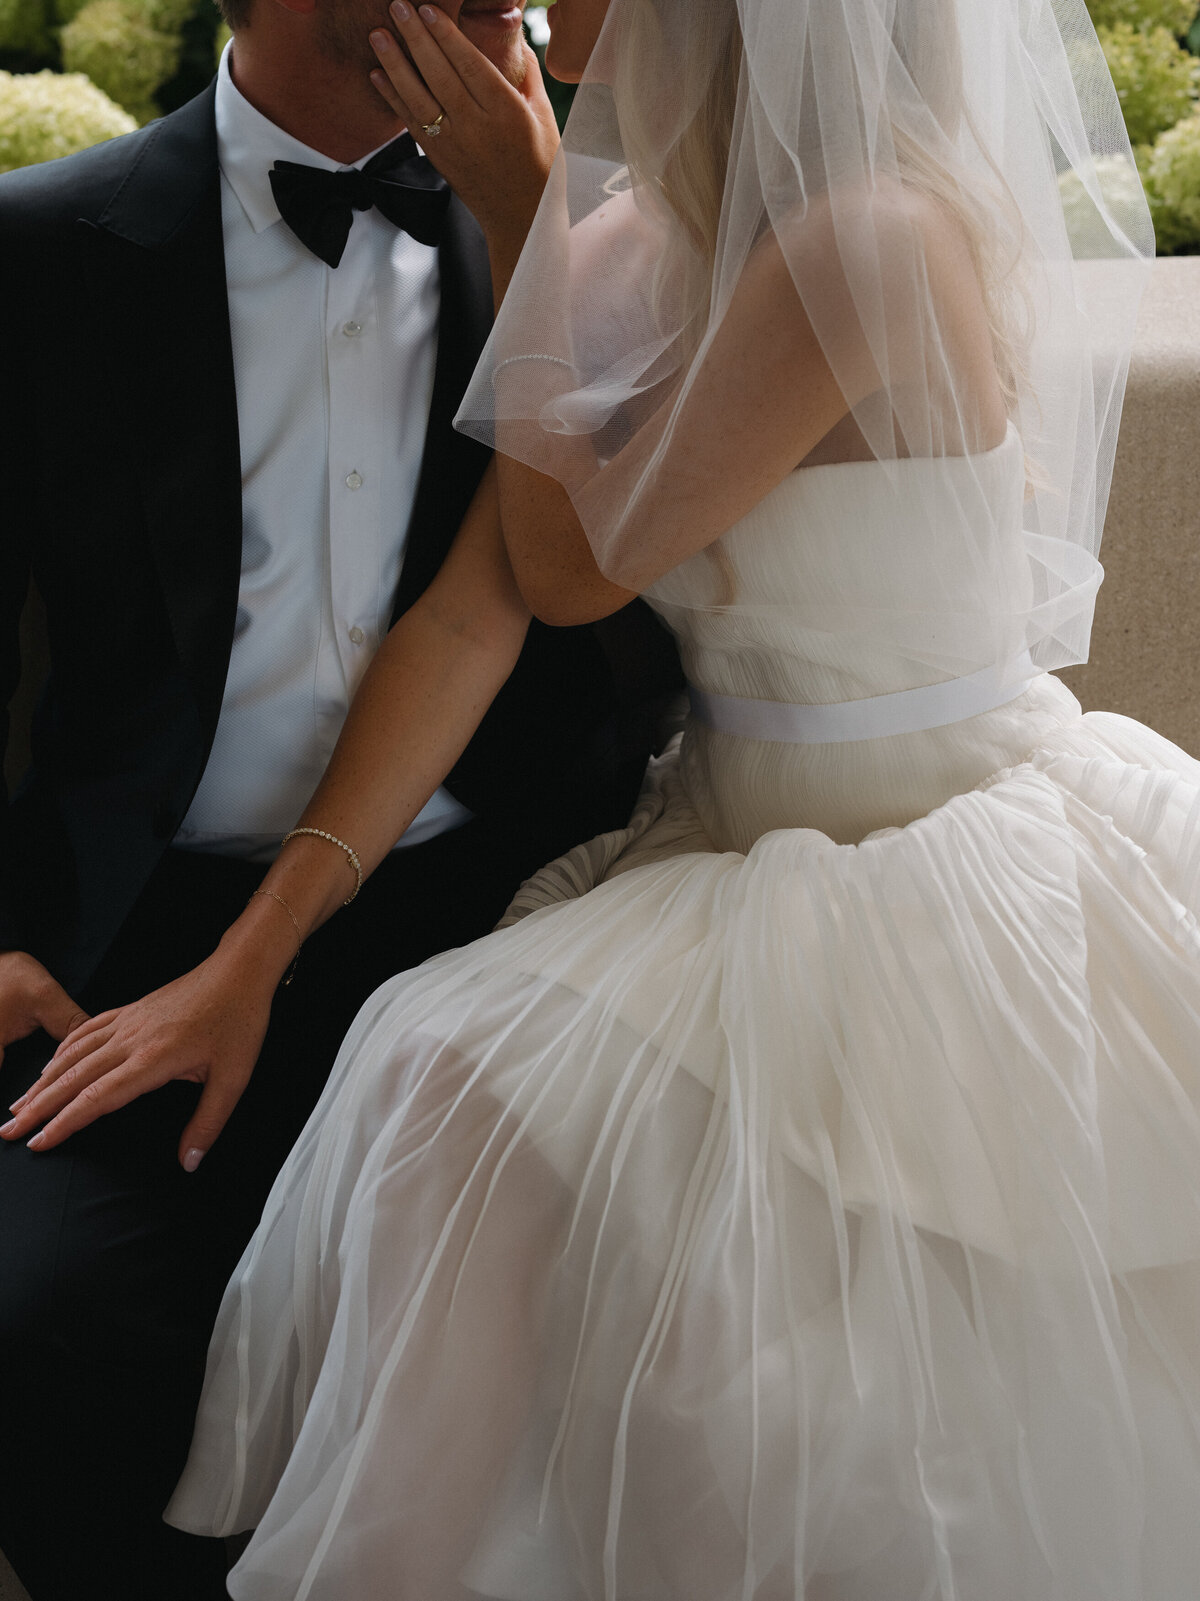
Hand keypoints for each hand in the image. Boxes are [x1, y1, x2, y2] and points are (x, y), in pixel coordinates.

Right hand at [0, 949, 274, 1171]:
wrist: (239, 972)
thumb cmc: (239, 1021)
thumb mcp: (233, 1078)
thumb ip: (208, 1123)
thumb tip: (189, 1163)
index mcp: (153, 1059)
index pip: (97, 1099)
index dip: (64, 1123)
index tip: (38, 1143)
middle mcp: (131, 1040)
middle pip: (73, 1079)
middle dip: (37, 1108)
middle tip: (8, 1131)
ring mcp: (127, 1022)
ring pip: (73, 1054)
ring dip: (42, 1082)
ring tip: (18, 1105)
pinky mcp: (130, 1010)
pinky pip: (86, 1031)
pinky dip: (62, 1051)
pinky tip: (50, 1065)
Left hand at [369, 3, 559, 252]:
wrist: (523, 217)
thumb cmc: (540, 164)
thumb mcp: (544, 117)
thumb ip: (528, 75)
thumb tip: (516, 35)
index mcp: (506, 112)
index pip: (470, 65)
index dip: (446, 35)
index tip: (428, 9)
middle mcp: (476, 128)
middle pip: (440, 75)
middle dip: (416, 38)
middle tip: (397, 6)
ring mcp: (454, 145)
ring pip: (419, 98)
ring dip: (395, 64)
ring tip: (377, 34)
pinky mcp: (440, 159)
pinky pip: (411, 123)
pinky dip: (393, 98)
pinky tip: (377, 74)